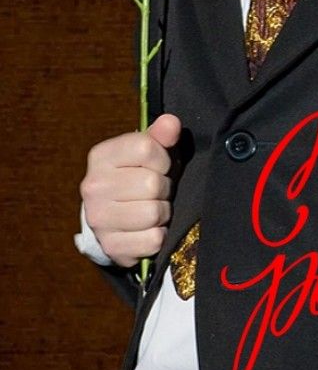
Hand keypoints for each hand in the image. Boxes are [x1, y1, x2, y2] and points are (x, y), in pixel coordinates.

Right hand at [80, 113, 181, 267]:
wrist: (110, 219)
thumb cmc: (135, 179)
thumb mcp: (147, 153)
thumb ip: (160, 136)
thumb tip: (172, 123)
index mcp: (101, 156)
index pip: (145, 147)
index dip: (162, 158)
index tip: (159, 166)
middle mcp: (93, 186)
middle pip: (152, 184)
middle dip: (163, 189)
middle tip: (155, 193)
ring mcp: (98, 218)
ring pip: (154, 213)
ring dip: (162, 213)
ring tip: (152, 209)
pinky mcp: (110, 246)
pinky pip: (153, 240)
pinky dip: (159, 236)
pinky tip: (148, 229)